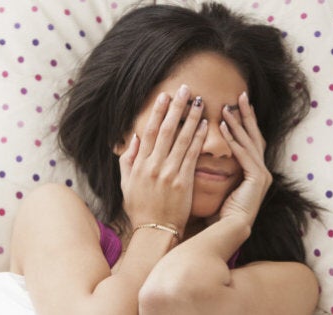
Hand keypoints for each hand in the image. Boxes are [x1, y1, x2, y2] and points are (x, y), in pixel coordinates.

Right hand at [119, 85, 207, 233]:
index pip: (149, 131)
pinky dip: (199, 139)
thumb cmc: (140, 209)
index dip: (158, 112)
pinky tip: (206, 126)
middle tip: (186, 89)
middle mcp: (153, 165)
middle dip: (177, 107)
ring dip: (191, 118)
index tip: (165, 96)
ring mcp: (169, 173)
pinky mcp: (183, 181)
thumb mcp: (126, 184)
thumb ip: (128, 160)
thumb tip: (134, 139)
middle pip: (166, 130)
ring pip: (182, 139)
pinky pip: (192, 155)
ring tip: (199, 102)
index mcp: (139, 164)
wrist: (154, 232)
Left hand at [218, 92, 271, 226]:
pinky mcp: (256, 179)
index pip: (250, 141)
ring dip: (239, 123)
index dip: (244, 122)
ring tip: (228, 107)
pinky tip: (224, 128)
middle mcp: (261, 171)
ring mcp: (261, 175)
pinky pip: (244, 155)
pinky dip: (234, 140)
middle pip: (255, 136)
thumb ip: (216, 166)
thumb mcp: (217, 183)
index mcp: (253, 172)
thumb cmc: (217, 212)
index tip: (236, 105)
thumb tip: (200, 149)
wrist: (225, 231)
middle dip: (247, 115)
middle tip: (240, 95)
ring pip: (250, 142)